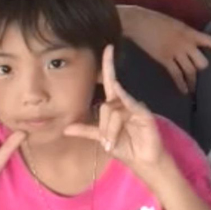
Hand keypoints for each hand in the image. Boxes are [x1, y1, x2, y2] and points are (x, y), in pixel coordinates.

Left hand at [65, 44, 166, 181]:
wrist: (144, 162)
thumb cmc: (126, 148)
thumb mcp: (103, 139)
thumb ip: (87, 131)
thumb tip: (66, 128)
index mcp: (116, 105)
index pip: (110, 81)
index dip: (108, 64)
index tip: (108, 47)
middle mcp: (126, 103)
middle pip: (106, 105)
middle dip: (104, 126)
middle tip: (107, 143)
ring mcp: (135, 107)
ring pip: (114, 109)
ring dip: (111, 129)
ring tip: (113, 143)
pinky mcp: (144, 114)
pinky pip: (129, 106)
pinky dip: (124, 101)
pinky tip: (120, 96)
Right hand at [125, 7, 210, 94]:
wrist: (139, 22)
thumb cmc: (156, 20)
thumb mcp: (176, 24)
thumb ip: (186, 35)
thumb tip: (191, 47)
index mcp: (190, 32)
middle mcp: (186, 43)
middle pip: (201, 62)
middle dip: (201, 69)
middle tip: (200, 76)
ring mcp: (175, 52)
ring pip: (190, 71)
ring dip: (193, 82)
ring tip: (194, 90)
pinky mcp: (164, 59)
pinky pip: (176, 75)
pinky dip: (181, 84)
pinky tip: (184, 91)